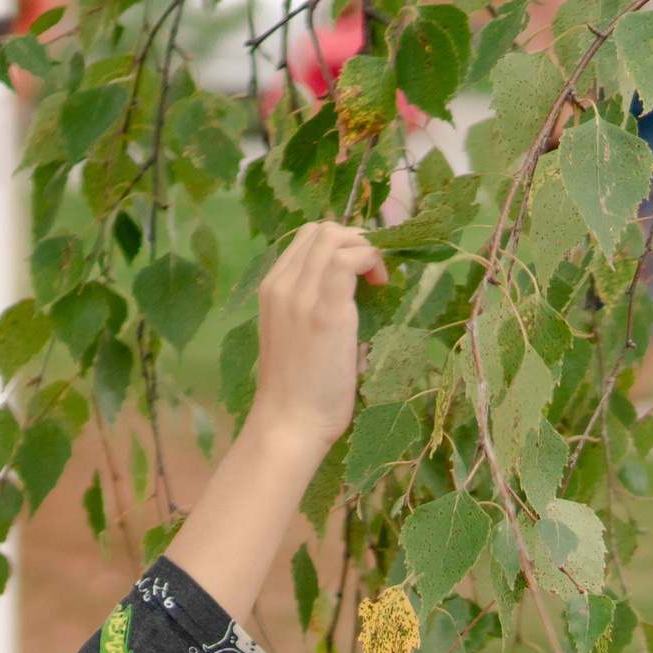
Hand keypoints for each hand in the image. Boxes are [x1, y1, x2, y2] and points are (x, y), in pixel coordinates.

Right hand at [247, 220, 386, 456]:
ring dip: (365, 248)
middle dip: (356, 240)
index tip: (360, 270)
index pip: (306, 239)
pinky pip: (349, 260)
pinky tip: (380, 284)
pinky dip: (371, 260)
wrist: (288, 423)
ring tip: (378, 279)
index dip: (340, 244)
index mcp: (271, 290)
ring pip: (334, 236)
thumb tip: (350, 299)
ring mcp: (301, 296)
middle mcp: (281, 286)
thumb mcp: (295, 337)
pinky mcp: (326, 312)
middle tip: (373, 271)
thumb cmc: (297, 391)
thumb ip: (311, 310)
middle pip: (321, 230)